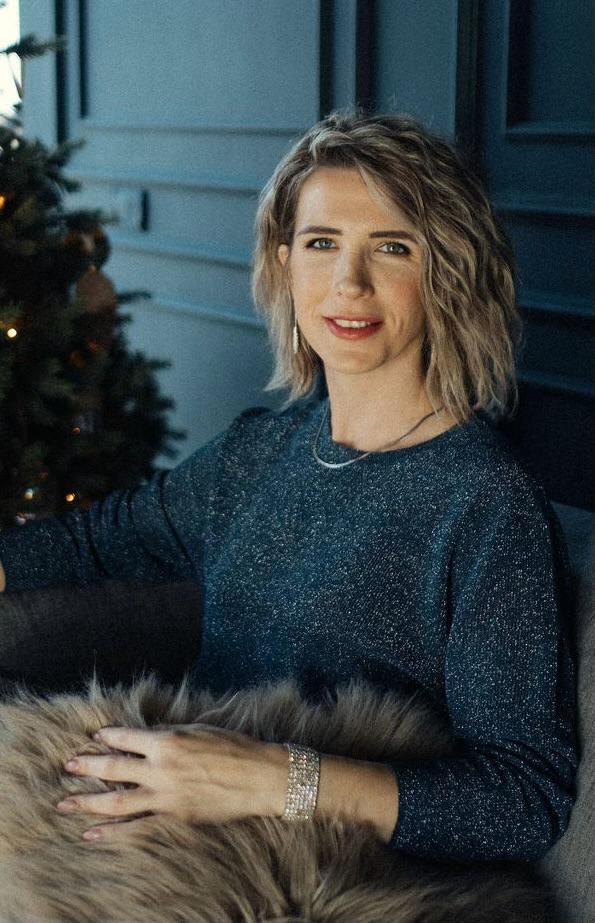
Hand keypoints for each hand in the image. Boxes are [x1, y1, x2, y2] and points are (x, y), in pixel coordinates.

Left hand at [56, 723, 288, 841]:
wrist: (259, 777)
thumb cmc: (233, 747)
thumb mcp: (198, 730)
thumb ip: (169, 735)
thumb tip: (145, 738)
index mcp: (168, 741)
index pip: (126, 738)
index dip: (107, 737)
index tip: (94, 737)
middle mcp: (161, 768)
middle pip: (113, 768)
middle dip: (87, 766)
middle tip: (68, 766)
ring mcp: (166, 796)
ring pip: (117, 800)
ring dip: (88, 802)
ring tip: (65, 804)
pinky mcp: (174, 817)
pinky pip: (136, 827)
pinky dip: (111, 833)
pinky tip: (92, 834)